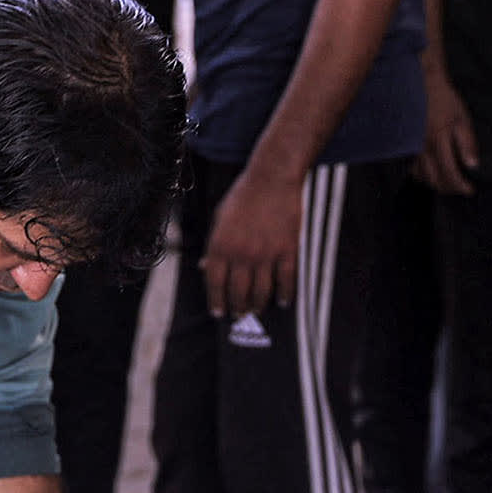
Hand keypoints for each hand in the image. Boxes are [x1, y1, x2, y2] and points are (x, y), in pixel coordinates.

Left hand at [201, 163, 301, 318]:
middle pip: (238, 292)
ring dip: (258, 305)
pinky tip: (283, 302)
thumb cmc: (243, 196)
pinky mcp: (287, 249)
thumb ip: (212, 245)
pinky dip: (285, 294)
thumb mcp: (219, 219)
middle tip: (239, 315)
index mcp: (220, 245)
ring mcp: (266, 253)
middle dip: (237, 308)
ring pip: (261, 291)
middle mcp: (241, 253)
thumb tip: (204, 267)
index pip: (215, 283)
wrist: (272, 178)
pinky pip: (286, 280)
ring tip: (257, 311)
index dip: (216, 301)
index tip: (218, 313)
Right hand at [415, 64, 478, 194]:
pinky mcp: (407, 145)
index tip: (470, 190)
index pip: (450, 173)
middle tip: (460, 188)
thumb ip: (467, 143)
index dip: (460, 186)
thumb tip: (473, 165)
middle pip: (434, 180)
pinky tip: (432, 173)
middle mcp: (423, 148)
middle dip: (449, 189)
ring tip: (448, 182)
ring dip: (435, 184)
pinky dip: (423, 176)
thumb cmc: (445, 100)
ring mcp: (413, 148)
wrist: (423, 84)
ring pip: (421, 177)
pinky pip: (412, 169)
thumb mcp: (462, 118)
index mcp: (439, 141)